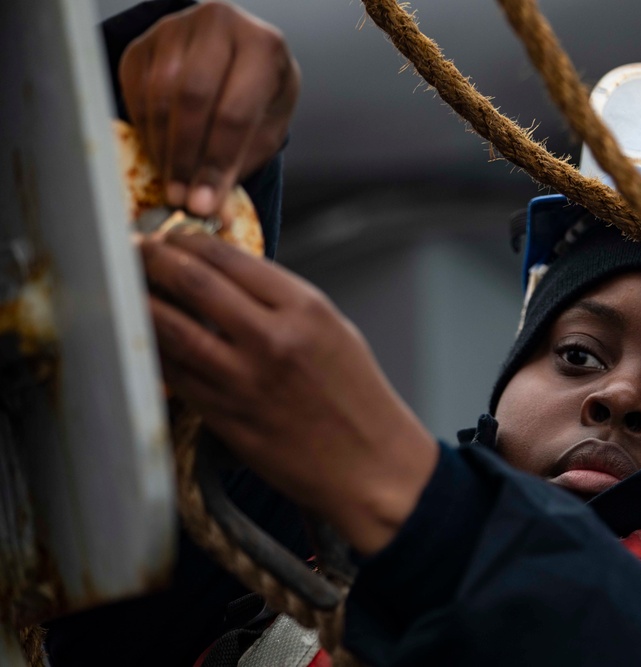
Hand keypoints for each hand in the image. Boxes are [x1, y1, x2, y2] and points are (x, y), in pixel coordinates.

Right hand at [120, 2, 299, 217]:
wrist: (239, 57)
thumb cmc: (258, 96)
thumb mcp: (265, 129)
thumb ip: (239, 163)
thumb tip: (207, 207)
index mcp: (263, 46)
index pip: (235, 111)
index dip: (216, 162)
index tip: (203, 201)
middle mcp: (220, 24)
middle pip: (191, 97)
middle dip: (184, 156)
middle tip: (180, 196)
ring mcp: (177, 27)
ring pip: (159, 93)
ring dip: (161, 147)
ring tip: (170, 181)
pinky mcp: (145, 40)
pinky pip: (135, 89)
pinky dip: (144, 128)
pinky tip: (158, 153)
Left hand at [140, 231, 438, 554]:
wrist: (369, 465)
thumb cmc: (358, 398)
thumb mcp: (335, 330)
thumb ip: (284, 301)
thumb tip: (229, 277)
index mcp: (306, 310)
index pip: (231, 259)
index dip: (191, 241)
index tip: (173, 236)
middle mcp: (272, 339)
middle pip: (194, 283)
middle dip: (155, 259)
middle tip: (136, 250)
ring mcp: (243, 380)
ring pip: (171, 328)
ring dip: (140, 301)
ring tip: (125, 286)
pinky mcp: (224, 416)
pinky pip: (175, 374)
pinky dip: (154, 350)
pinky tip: (142, 336)